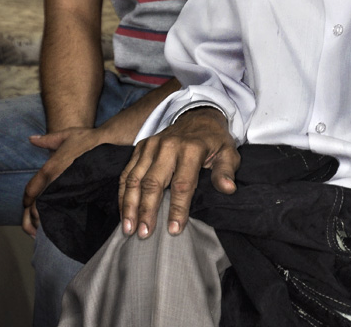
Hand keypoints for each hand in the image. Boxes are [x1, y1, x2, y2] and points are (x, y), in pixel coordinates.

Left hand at [21, 127, 107, 236]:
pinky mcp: (81, 196)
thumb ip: (46, 140)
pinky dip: (60, 219)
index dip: (27, 200)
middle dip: (32, 217)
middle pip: (36, 208)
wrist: (110, 143)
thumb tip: (31, 139)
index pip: (30, 190)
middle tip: (34, 221)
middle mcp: (56, 182)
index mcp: (50, 169)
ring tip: (45, 225)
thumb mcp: (65, 135)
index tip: (28, 204)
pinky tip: (61, 222)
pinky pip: (66, 212)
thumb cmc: (88, 138)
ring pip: (49, 214)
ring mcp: (68, 191)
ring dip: (44, 221)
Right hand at [118, 107, 238, 240]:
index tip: (174, 230)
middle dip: (147, 210)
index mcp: (191, 149)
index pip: (182, 184)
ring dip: (130, 205)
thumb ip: (226, 171)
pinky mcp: (141, 146)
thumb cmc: (214, 141)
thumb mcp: (228, 153)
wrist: (198, 116)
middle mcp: (168, 146)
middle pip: (153, 182)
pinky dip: (122, 193)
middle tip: (143, 234)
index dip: (178, 209)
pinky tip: (123, 212)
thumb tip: (228, 189)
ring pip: (135, 178)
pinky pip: (127, 172)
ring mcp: (152, 145)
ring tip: (129, 229)